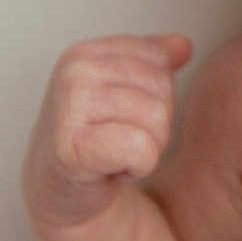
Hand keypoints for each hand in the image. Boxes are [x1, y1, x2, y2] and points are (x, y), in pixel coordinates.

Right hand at [21, 32, 193, 224]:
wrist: (57, 196)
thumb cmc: (93, 140)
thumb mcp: (120, 92)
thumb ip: (151, 62)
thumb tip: (184, 45)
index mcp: (86, 53)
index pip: (159, 60)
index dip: (153, 95)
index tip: (120, 116)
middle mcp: (75, 72)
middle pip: (162, 89)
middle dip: (152, 124)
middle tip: (116, 140)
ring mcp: (70, 108)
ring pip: (157, 119)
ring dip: (145, 148)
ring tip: (113, 154)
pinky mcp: (73, 149)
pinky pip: (142, 149)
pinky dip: (137, 167)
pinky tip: (110, 171)